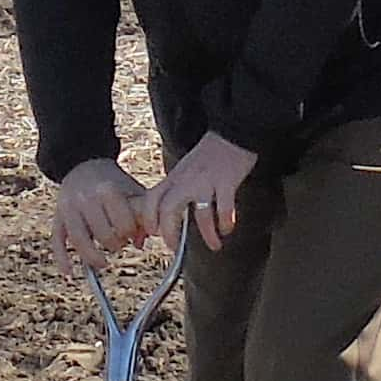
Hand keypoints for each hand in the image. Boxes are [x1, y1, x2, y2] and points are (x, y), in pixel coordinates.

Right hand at [51, 158, 149, 266]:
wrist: (84, 164)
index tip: (131, 234)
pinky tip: (69, 273)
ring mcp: (68, 208)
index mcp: (107, 189)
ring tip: (103, 262)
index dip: (130, 233)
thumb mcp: (131, 190)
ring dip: (93, 257)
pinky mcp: (57, 216)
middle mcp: (85, 198)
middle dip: (115, 245)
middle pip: (103, 234)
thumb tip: (140, 244)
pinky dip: (62, 258)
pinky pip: (57, 241)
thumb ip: (142, 213)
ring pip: (80, 241)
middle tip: (119, 244)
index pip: (123, 224)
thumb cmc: (113, 182)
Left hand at [143, 133, 260, 250]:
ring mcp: (206, 181)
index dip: (148, 219)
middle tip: (176, 247)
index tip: (153, 234)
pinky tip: (228, 228)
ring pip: (200, 214)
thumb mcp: (184, 170)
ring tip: (214, 245)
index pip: (151, 199)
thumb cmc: (209, 155)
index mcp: (174, 177)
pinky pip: (225, 208)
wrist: (232, 133)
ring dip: (207, 234)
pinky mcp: (226, 181)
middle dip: (170, 233)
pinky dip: (226, 222)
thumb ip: (176, 189)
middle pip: (168, 209)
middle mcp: (186, 180)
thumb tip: (170, 217)